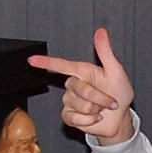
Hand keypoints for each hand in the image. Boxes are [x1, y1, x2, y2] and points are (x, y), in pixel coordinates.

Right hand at [29, 27, 134, 143]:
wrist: (120, 118)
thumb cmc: (119, 93)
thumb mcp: (116, 71)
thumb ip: (106, 52)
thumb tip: (101, 31)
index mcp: (82, 72)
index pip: (61, 65)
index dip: (45, 62)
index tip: (31, 60)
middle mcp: (74, 85)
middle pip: (79, 89)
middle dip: (99, 97)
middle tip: (110, 101)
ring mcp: (70, 101)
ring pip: (79, 105)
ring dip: (95, 109)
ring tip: (102, 109)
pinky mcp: (70, 116)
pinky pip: (74, 118)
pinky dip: (89, 121)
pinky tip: (95, 118)